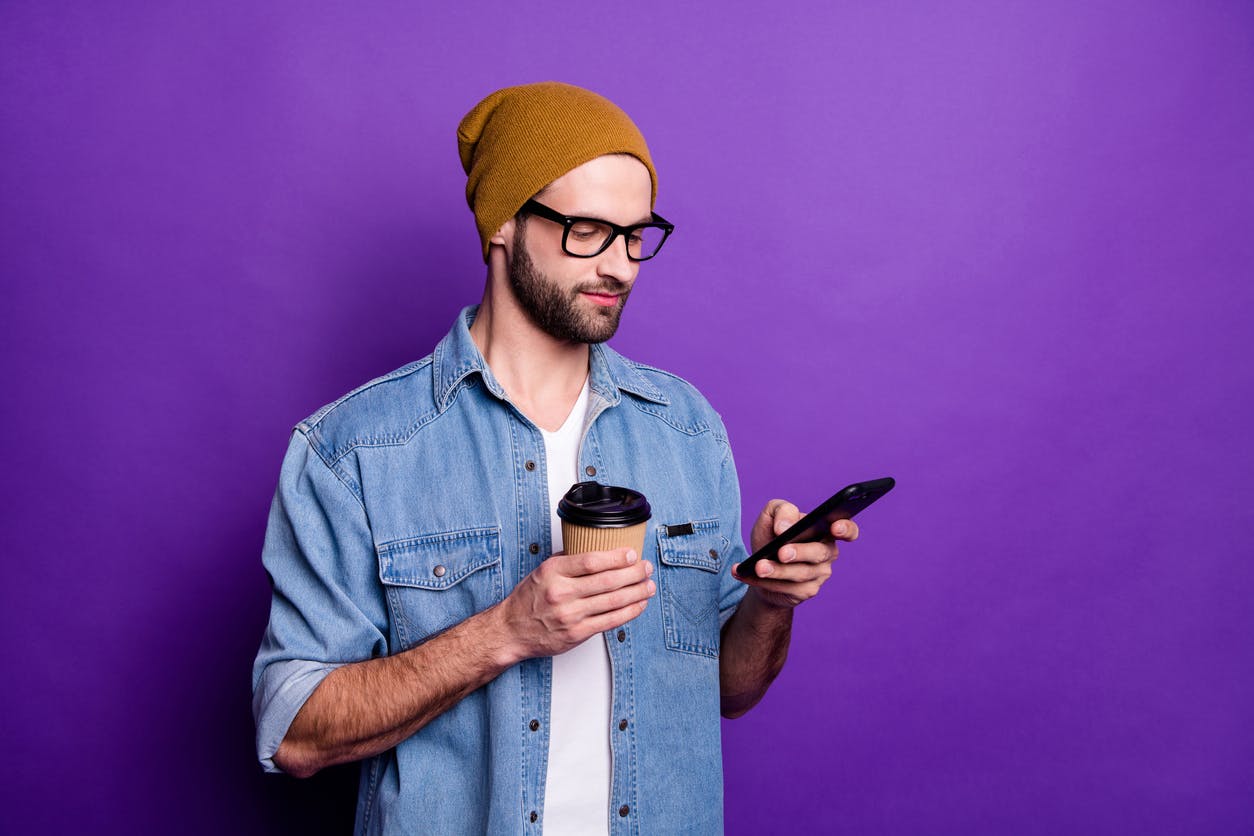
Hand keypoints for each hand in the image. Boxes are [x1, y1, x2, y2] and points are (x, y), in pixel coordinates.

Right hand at [499, 548, 654, 657]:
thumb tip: (597, 550)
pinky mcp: (577, 633)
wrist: (511, 630)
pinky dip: (628, 612)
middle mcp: (561, 593)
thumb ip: (568, 561)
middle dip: (633, 573)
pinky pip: (609, 621)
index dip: (615, 557)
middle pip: (607, 581)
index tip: (631, 554)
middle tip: (646, 567)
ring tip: (648, 586)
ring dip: (636, 593)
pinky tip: (638, 605)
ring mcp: (570, 615)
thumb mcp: (542, 571)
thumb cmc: (528, 599)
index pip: (590, 561)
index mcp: (553, 573)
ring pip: (612, 601)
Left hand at [732, 499, 858, 608]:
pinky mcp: (806, 591)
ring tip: (758, 566)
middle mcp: (827, 553)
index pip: (847, 530)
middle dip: (799, 552)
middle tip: (781, 552)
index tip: (835, 527)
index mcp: (825, 530)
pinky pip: (786, 588)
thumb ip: (782, 511)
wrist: (760, 567)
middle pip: (819, 553)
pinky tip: (745, 574)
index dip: (846, 529)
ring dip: (777, 571)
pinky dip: (763, 581)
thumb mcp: (772, 516)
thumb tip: (784, 528)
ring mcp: (819, 574)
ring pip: (800, 574)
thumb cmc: (772, 536)